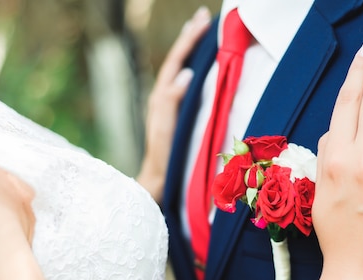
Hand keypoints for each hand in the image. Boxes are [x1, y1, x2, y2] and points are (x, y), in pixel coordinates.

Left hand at [137, 6, 210, 202]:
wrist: (158, 179)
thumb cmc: (163, 157)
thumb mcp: (167, 129)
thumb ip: (172, 101)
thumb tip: (186, 74)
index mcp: (161, 97)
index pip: (177, 61)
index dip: (189, 40)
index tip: (203, 21)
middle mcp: (162, 97)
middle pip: (177, 60)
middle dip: (190, 37)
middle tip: (204, 16)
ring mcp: (168, 105)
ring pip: (180, 69)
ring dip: (190, 50)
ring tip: (201, 32)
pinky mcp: (174, 113)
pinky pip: (183, 82)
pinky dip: (192, 68)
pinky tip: (200, 66)